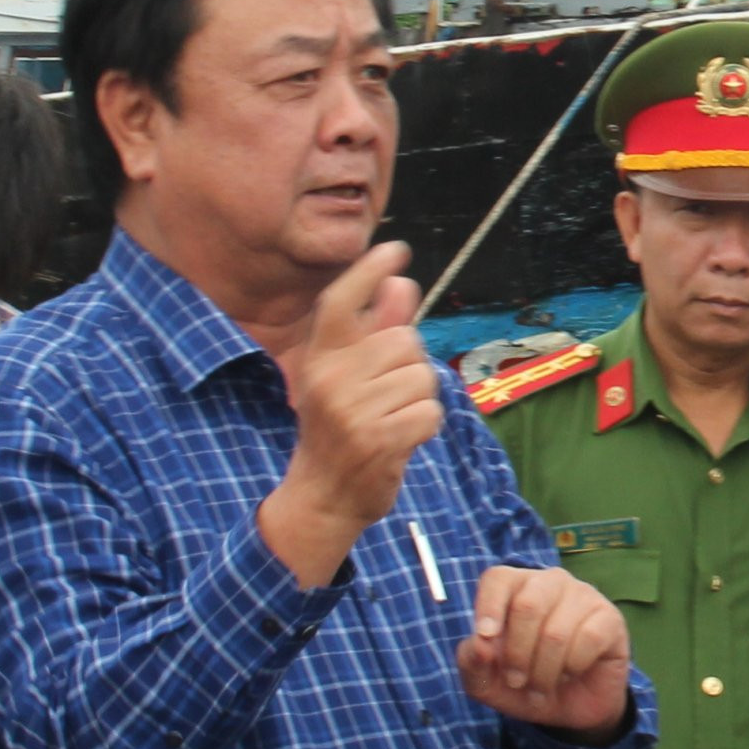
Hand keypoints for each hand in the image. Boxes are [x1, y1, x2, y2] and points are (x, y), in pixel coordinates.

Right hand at [258, 242, 443, 581]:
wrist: (324, 497)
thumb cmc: (342, 430)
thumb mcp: (348, 378)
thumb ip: (376, 331)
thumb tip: (401, 283)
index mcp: (319, 358)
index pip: (340, 302)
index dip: (368, 271)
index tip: (396, 250)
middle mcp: (330, 379)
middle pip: (403, 341)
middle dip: (410, 366)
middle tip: (388, 396)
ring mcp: (352, 411)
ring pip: (422, 377)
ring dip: (419, 399)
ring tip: (392, 419)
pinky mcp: (378, 440)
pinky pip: (430, 412)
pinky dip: (425, 426)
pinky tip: (401, 439)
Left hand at [457, 563, 635, 740]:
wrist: (571, 710)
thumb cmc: (526, 684)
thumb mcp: (488, 683)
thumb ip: (471, 663)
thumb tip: (478, 644)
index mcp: (517, 588)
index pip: (498, 578)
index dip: (488, 606)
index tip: (484, 638)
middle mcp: (550, 583)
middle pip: (527, 605)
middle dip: (517, 653)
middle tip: (516, 682)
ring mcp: (583, 596)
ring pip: (556, 631)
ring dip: (544, 671)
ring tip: (541, 688)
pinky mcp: (609, 617)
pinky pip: (587, 639)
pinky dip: (573, 667)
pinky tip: (571, 674)